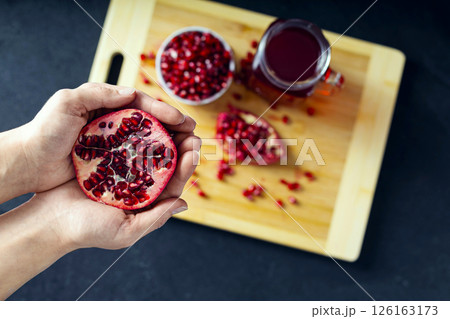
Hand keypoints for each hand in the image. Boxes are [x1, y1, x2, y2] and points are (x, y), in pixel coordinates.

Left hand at [22, 82, 197, 192]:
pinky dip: (155, 163)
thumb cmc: (45, 130)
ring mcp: (115, 145)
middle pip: (152, 124)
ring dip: (171, 146)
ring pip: (150, 143)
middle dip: (176, 129)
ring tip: (188, 151)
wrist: (29, 162)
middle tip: (194, 136)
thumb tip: (132, 93)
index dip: (165, 111)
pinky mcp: (112, 163)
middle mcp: (115, 124)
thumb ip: (98, 92)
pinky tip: (167, 167)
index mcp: (108, 106)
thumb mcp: (67, 102)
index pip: (143, 105)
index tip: (183, 121)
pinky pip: (139, 161)